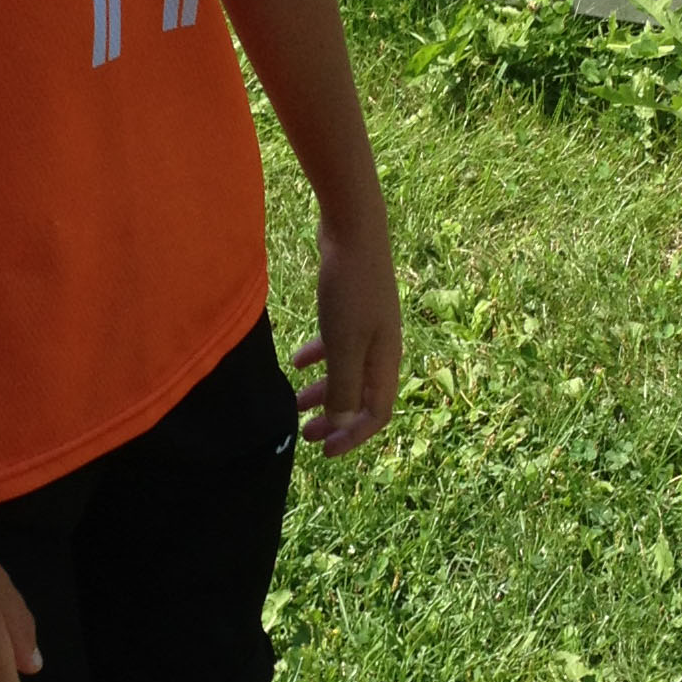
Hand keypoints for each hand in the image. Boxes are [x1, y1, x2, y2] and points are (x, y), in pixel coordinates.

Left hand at [293, 205, 402, 456]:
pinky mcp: (351, 308)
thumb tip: (341, 423)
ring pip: (347, 371)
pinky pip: (337, 346)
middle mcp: (381, 348)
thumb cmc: (349, 289)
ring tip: (295, 401)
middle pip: (361, 396)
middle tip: (305, 434)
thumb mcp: (344, 344)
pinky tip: (297, 360)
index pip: (377, 413)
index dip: (353, 436)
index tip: (323, 451)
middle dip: (334, 419)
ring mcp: (367, 327)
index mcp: (385, 361)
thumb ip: (343, 386)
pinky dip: (319, 358)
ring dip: (324, 391)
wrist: (354, 230)